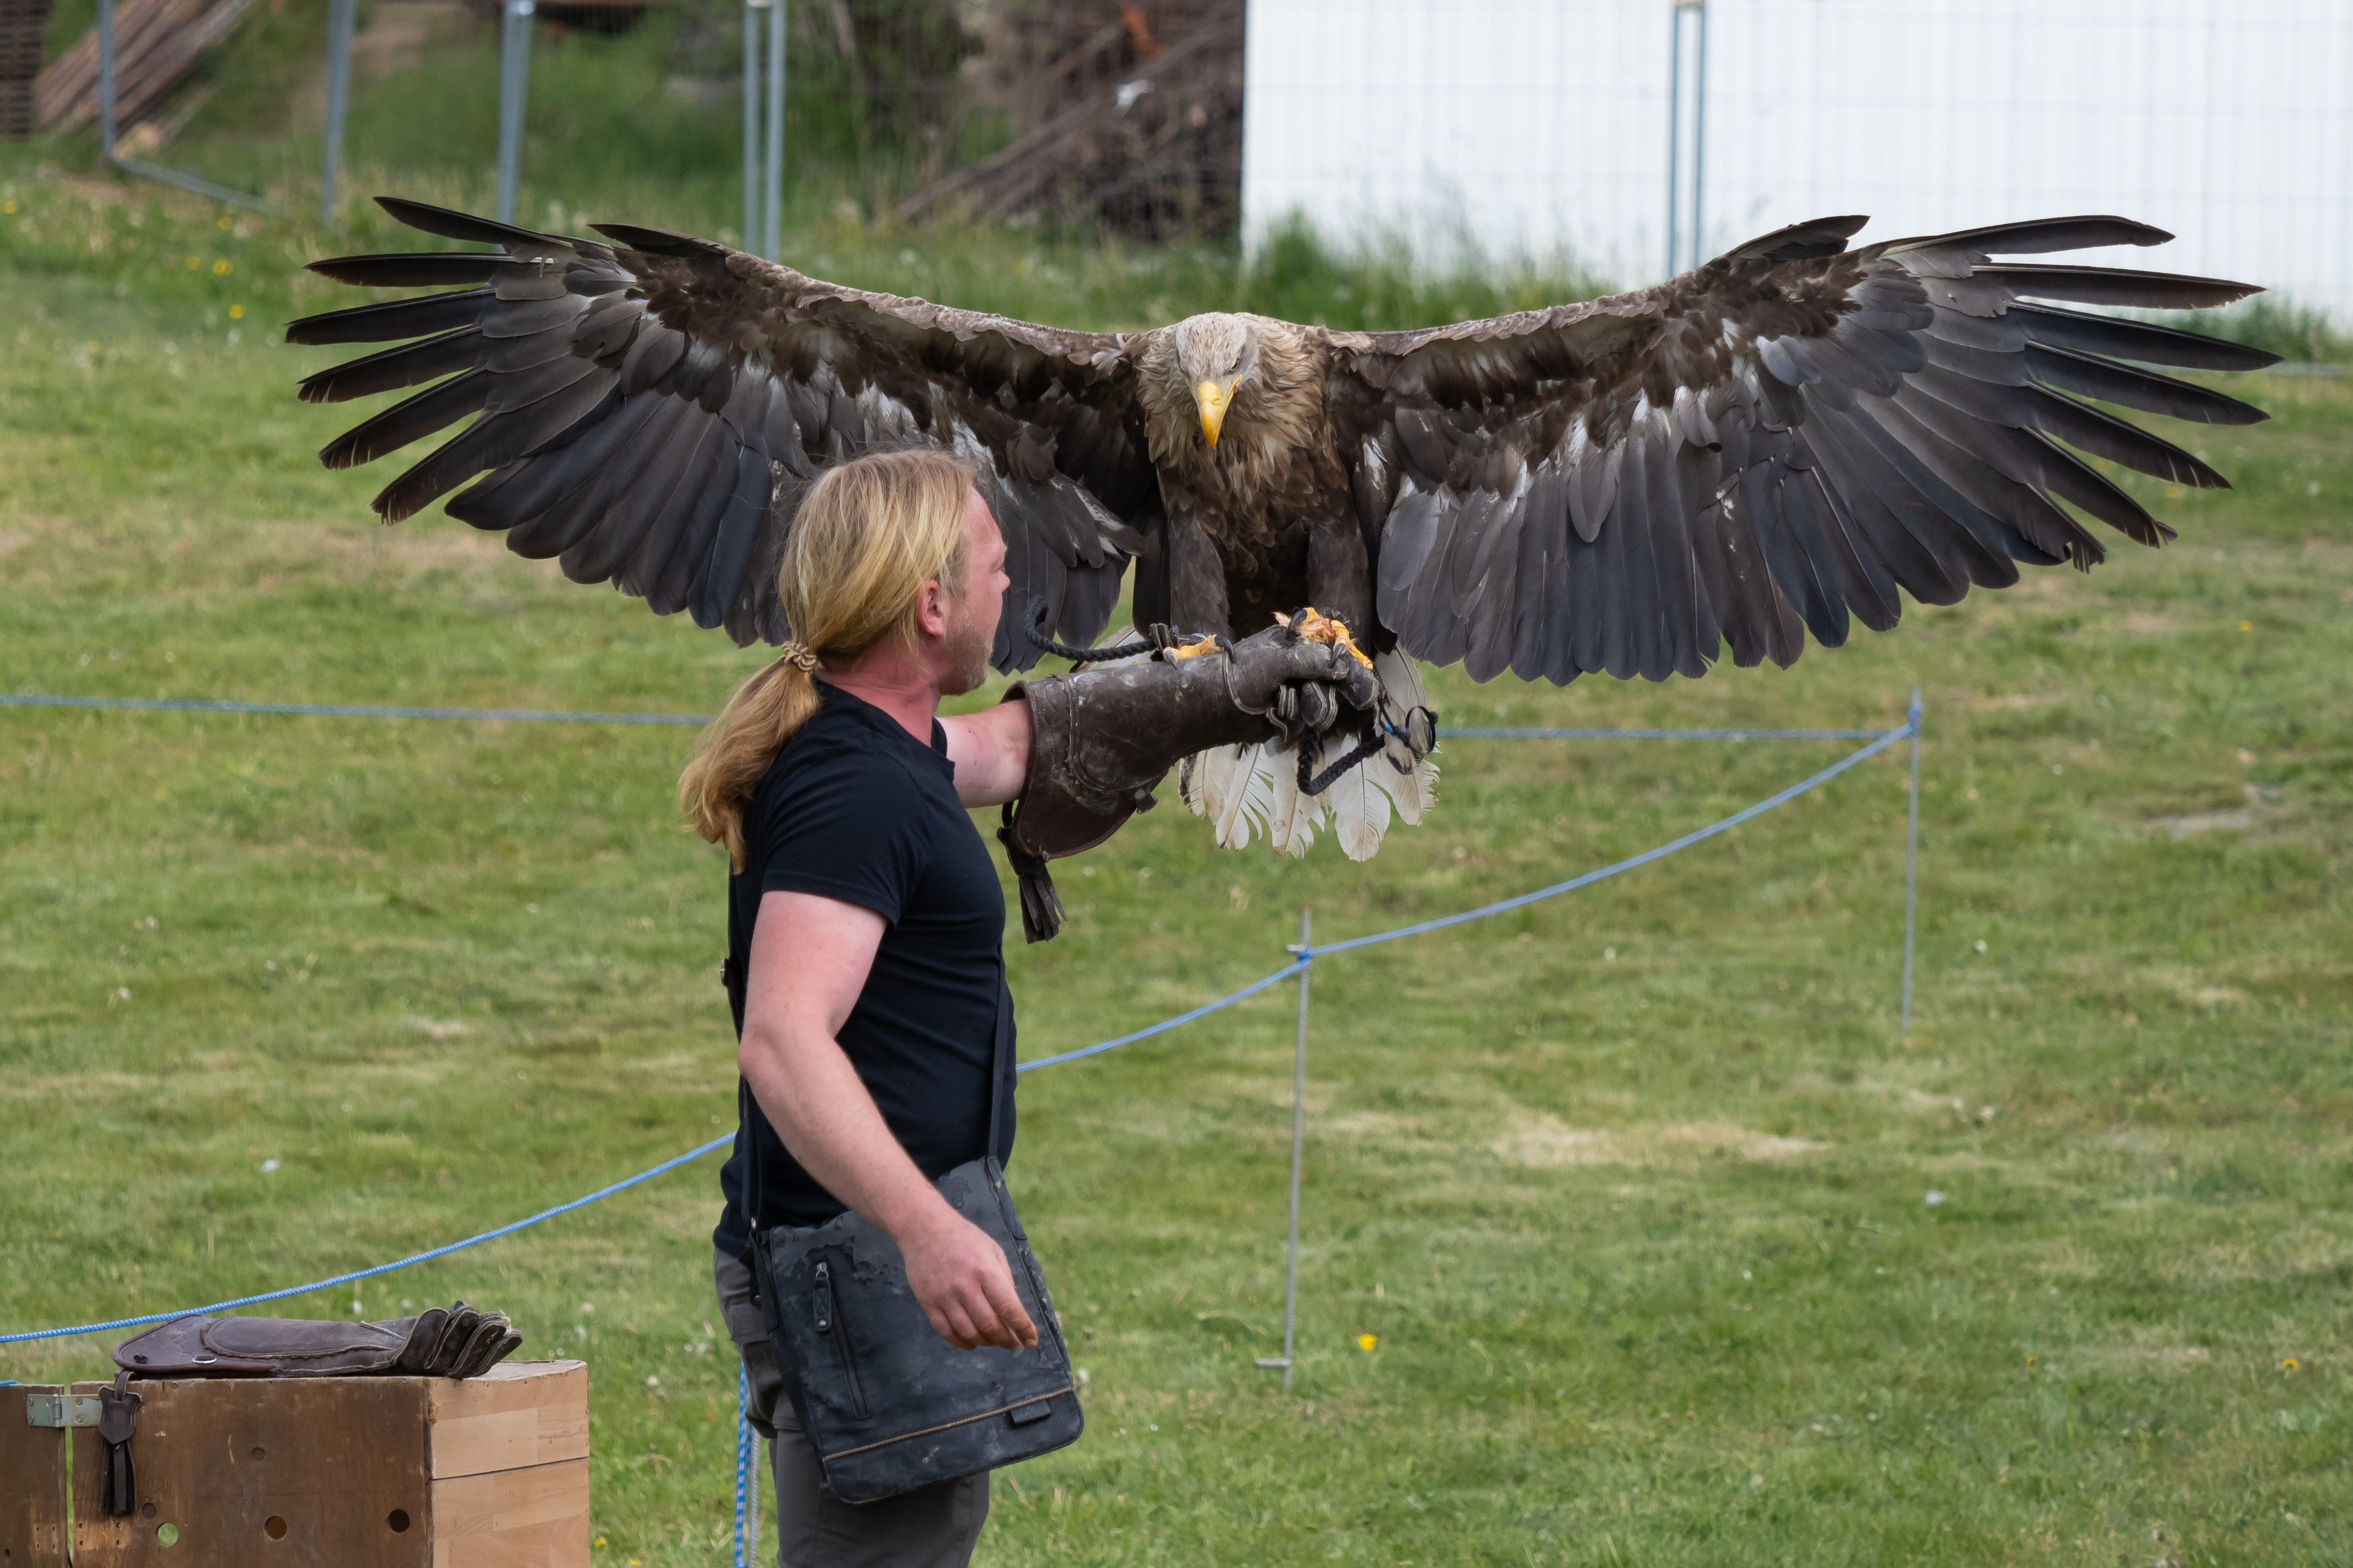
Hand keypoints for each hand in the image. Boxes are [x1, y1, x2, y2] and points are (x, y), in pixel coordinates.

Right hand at [899, 1210, 1039, 1351]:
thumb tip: (1014, 1309)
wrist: (925, 1229)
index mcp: (985, 1271)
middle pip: (989, 1325)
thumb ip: (1005, 1278)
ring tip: (995, 1342)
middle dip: (1006, 1340)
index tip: (1031, 1340)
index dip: (1022, 1327)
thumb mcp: (993, 1250)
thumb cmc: (964, 1238)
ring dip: (986, 1343)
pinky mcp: (928, 1303)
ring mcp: (945, 1297)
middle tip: (1014, 1344)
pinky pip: (946, 1332)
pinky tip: (972, 1344)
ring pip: (969, 1333)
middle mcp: (965, 1286)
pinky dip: (961, 1343)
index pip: (1008, 1307)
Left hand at [1221, 623, 1380, 714]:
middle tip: (1360, 698)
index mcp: (1297, 646)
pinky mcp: (1290, 716)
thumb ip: (1311, 660)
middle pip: (1335, 681)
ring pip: (1324, 702)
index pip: (1333, 653)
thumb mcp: (1278, 659)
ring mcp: (1296, 692)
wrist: (1215, 703)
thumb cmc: (1242, 672)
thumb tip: (1342, 668)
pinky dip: (1293, 715)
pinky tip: (1275, 711)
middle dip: (1337, 688)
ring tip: (1287, 700)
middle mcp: (1300, 668)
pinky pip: (1305, 719)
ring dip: (1312, 703)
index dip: (1350, 667)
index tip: (1366, 683)